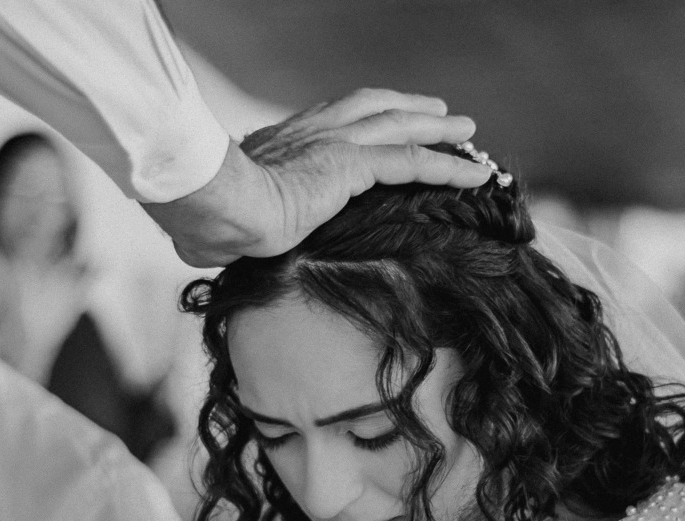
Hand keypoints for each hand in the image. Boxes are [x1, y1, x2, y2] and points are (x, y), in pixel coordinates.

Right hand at [142, 88, 491, 267]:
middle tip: (438, 110)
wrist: (217, 209)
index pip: (331, 121)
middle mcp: (311, 133)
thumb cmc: (210, 221)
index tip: (379, 122)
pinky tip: (475, 177)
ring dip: (437, 128)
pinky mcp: (352, 164)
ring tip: (468, 132)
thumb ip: (228, 230)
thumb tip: (209, 249)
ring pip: (400, 126)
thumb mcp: (222, 224)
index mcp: (281, 143)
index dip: (362, 119)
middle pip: (372, 108)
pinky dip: (447, 167)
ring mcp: (333, 144)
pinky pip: (412, 162)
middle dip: (407, 107)